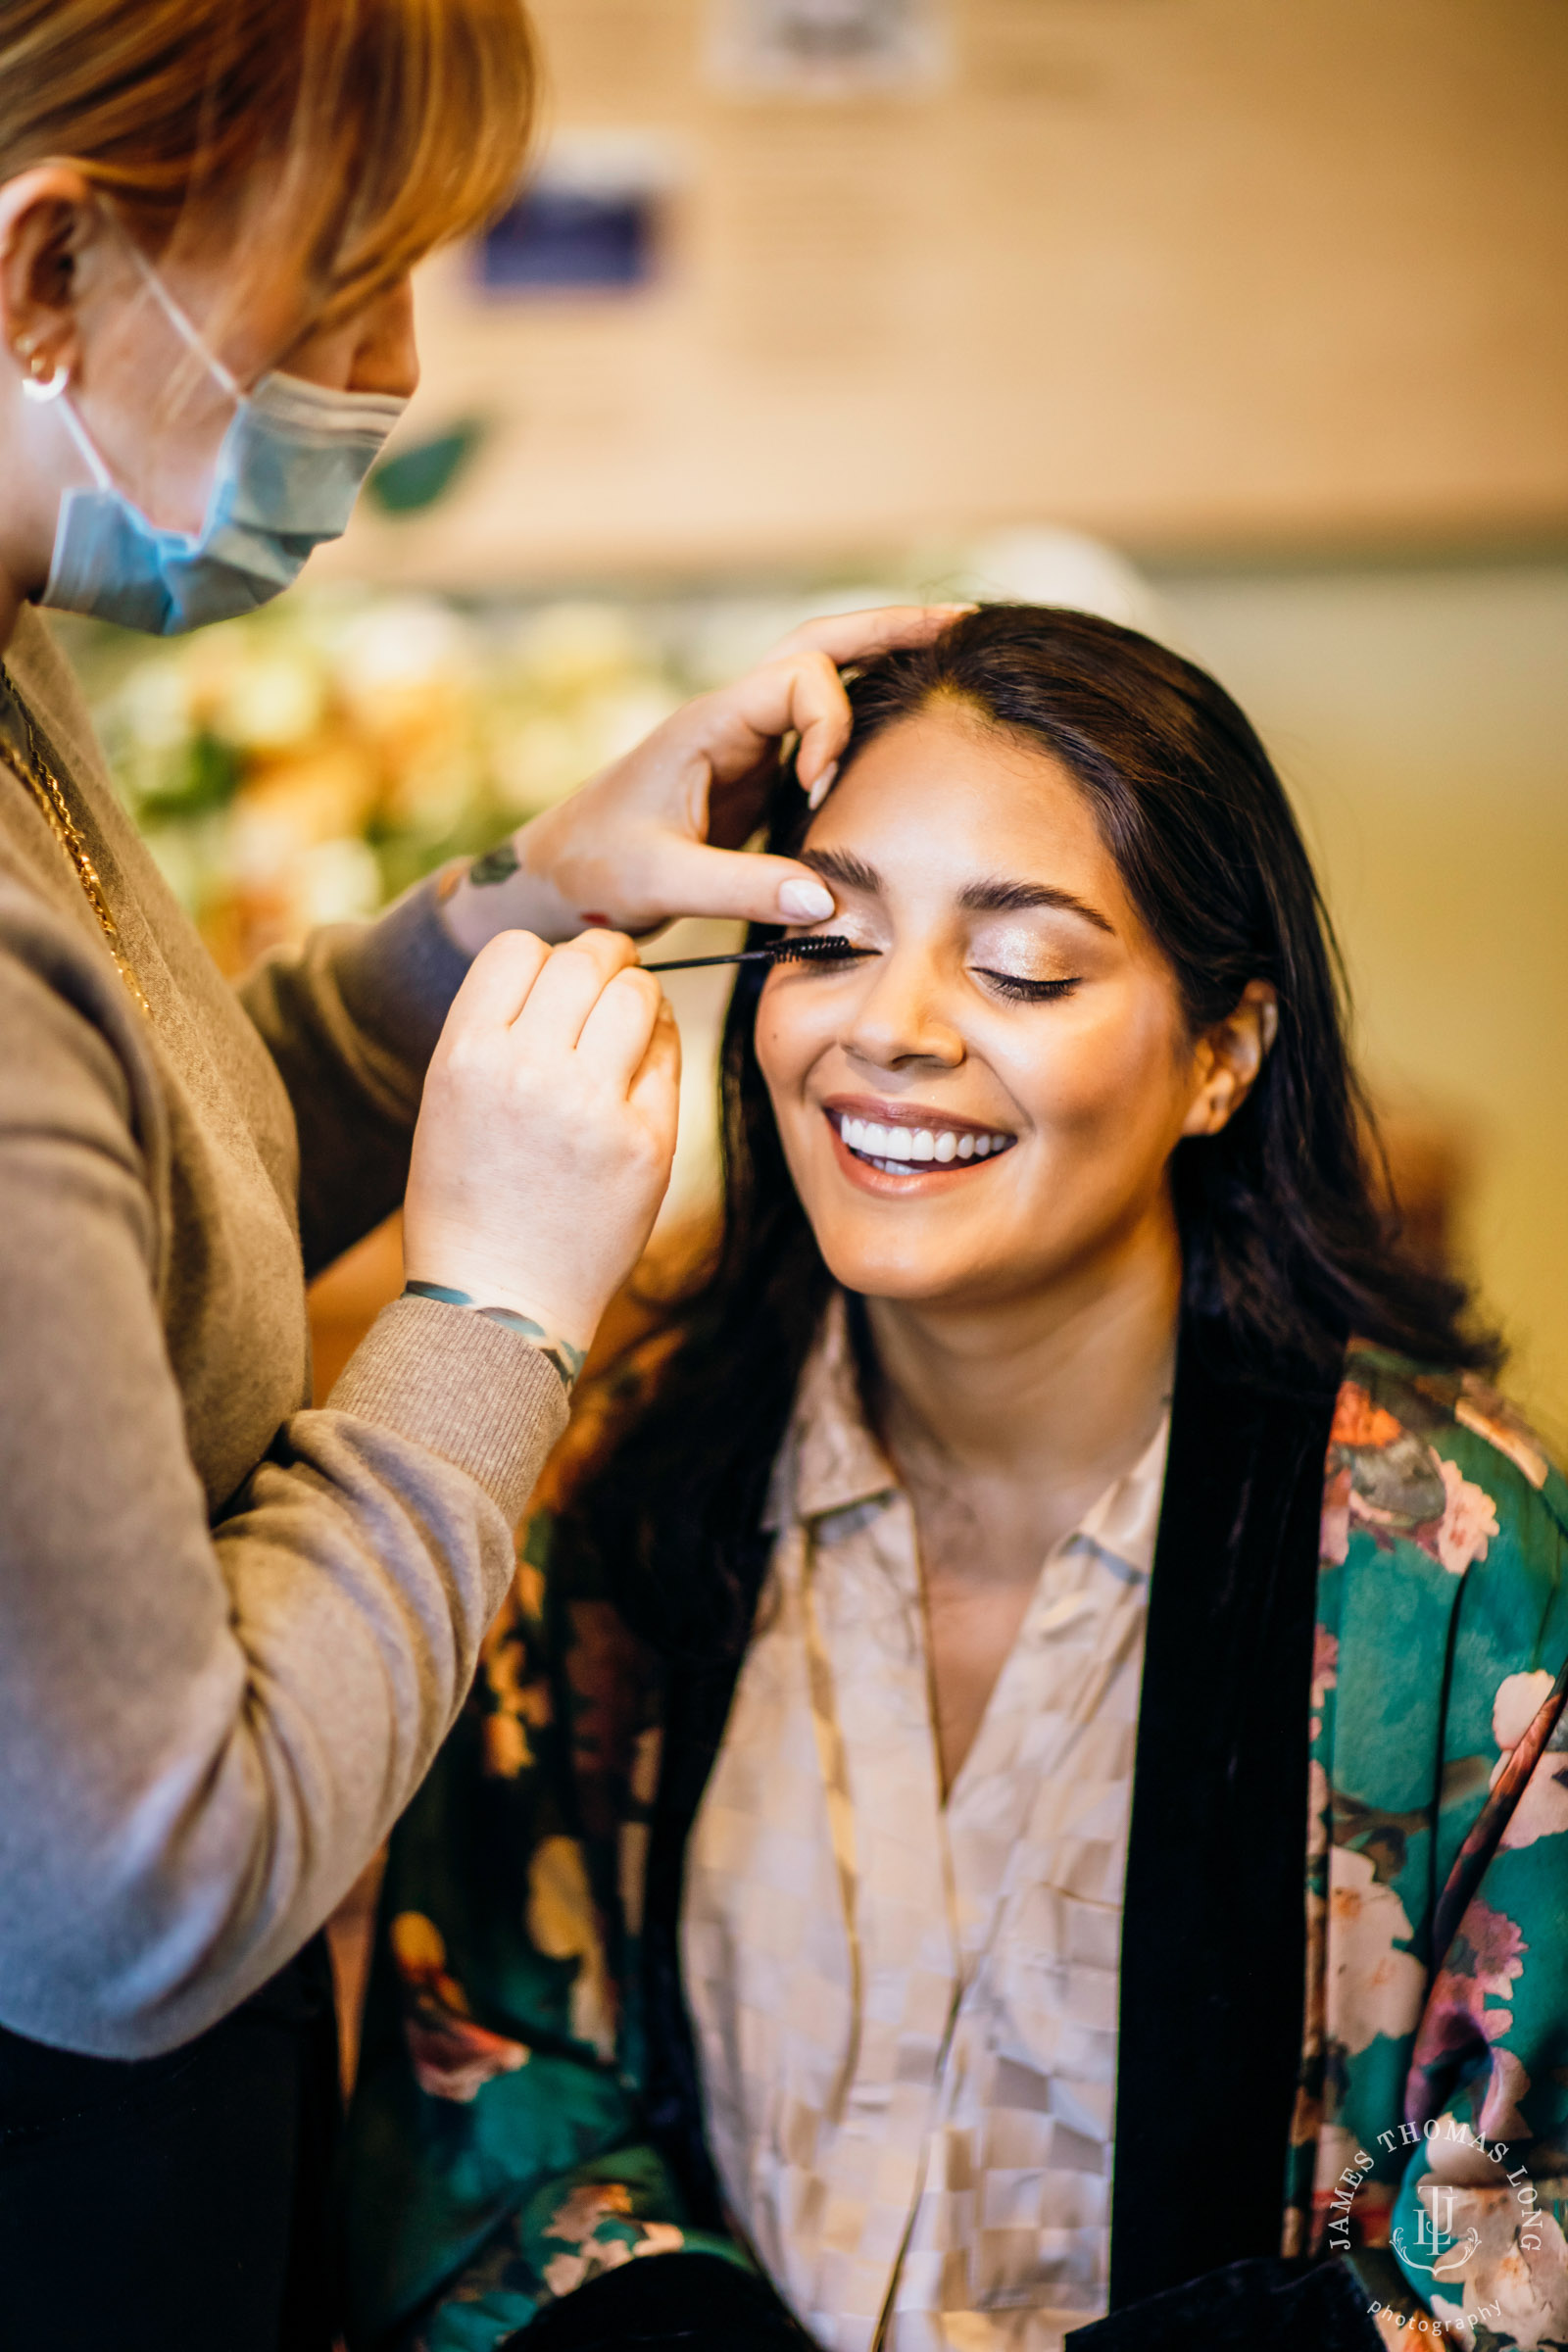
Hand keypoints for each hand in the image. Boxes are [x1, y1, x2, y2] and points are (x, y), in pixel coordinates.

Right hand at [403, 928, 679, 1359]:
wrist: (497, 1302)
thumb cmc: (468, 1204)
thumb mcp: (447, 1104)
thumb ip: (495, 1033)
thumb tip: (558, 970)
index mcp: (466, 1056)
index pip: (516, 949)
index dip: (542, 958)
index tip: (555, 980)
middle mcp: (527, 1070)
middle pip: (583, 961)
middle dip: (603, 960)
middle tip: (611, 976)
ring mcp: (592, 1106)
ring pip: (636, 994)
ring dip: (638, 994)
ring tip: (630, 1018)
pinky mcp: (647, 1143)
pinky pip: (667, 1055)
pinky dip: (661, 1045)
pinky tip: (645, 1063)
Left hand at [440, 603, 968, 950]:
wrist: (557, 875)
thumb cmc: (597, 869)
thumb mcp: (663, 883)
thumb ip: (742, 890)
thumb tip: (826, 900)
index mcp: (708, 724)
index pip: (796, 679)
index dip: (829, 725)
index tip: (818, 791)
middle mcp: (730, 717)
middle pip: (818, 643)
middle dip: (888, 630)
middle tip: (962, 626)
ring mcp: (743, 738)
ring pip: (820, 672)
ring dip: (882, 656)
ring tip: (952, 652)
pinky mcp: (753, 770)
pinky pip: (817, 721)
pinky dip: (865, 708)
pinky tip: (908, 715)